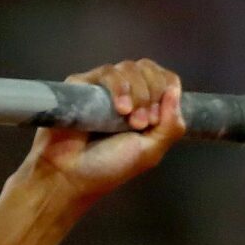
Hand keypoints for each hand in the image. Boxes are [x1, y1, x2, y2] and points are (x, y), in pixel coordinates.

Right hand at [21, 58, 182, 201]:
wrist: (69, 177)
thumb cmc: (107, 169)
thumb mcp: (151, 151)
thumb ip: (172, 125)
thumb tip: (175, 90)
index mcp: (143, 106)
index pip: (165, 79)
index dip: (165, 92)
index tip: (155, 121)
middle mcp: (124, 93)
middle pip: (148, 68)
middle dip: (151, 93)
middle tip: (142, 123)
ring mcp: (101, 89)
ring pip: (129, 68)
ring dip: (137, 92)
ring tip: (128, 119)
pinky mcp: (80, 86)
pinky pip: (107, 72)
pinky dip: (118, 87)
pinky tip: (118, 109)